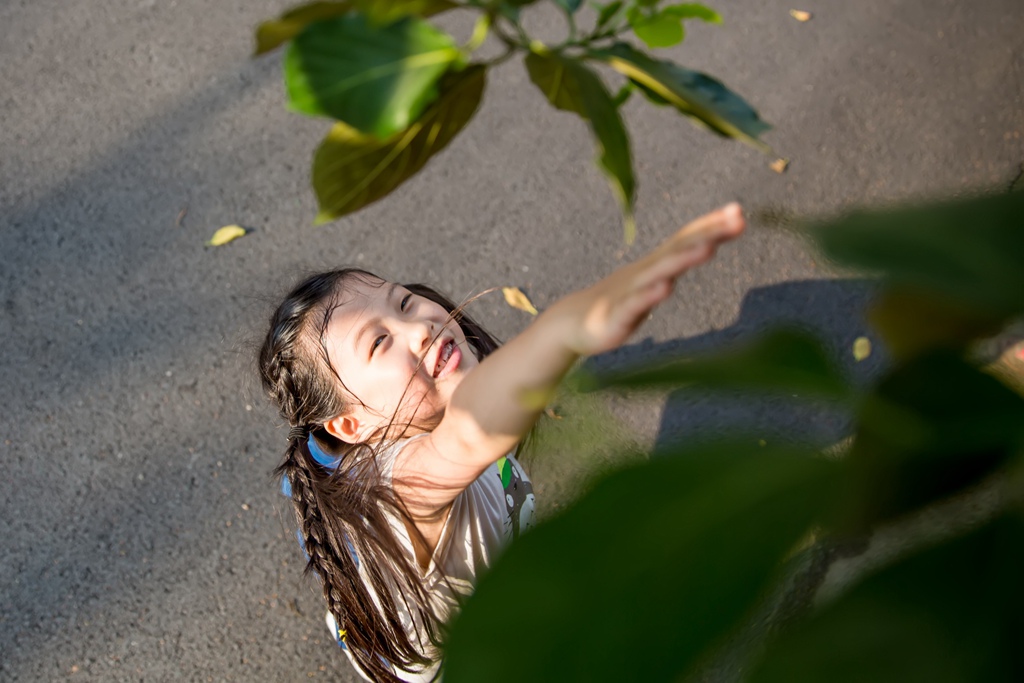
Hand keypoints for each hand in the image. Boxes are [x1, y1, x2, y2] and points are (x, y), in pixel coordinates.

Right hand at [557, 203, 745, 355]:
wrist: (573, 322)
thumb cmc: (620, 300)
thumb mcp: (654, 278)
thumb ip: (678, 260)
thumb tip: (708, 244)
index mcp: (657, 263)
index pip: (687, 238)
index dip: (712, 224)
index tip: (739, 210)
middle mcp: (645, 271)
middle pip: (679, 248)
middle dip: (709, 233)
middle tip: (737, 218)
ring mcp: (630, 291)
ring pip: (659, 273)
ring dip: (684, 259)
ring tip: (708, 249)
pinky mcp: (616, 315)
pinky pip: (634, 304)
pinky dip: (649, 295)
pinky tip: (665, 288)